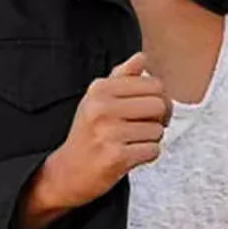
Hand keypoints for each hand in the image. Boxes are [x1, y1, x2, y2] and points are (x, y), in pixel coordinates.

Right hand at [41, 52, 171, 209]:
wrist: (67, 172)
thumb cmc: (88, 133)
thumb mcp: (97, 99)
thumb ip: (122, 77)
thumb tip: (142, 57)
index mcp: (100, 89)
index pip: (154, 84)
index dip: (160, 99)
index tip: (150, 111)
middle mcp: (102, 107)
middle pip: (160, 105)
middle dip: (160, 119)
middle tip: (147, 127)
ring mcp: (108, 132)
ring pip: (157, 130)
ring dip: (151, 139)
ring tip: (132, 142)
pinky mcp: (116, 157)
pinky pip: (153, 150)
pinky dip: (147, 155)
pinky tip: (130, 155)